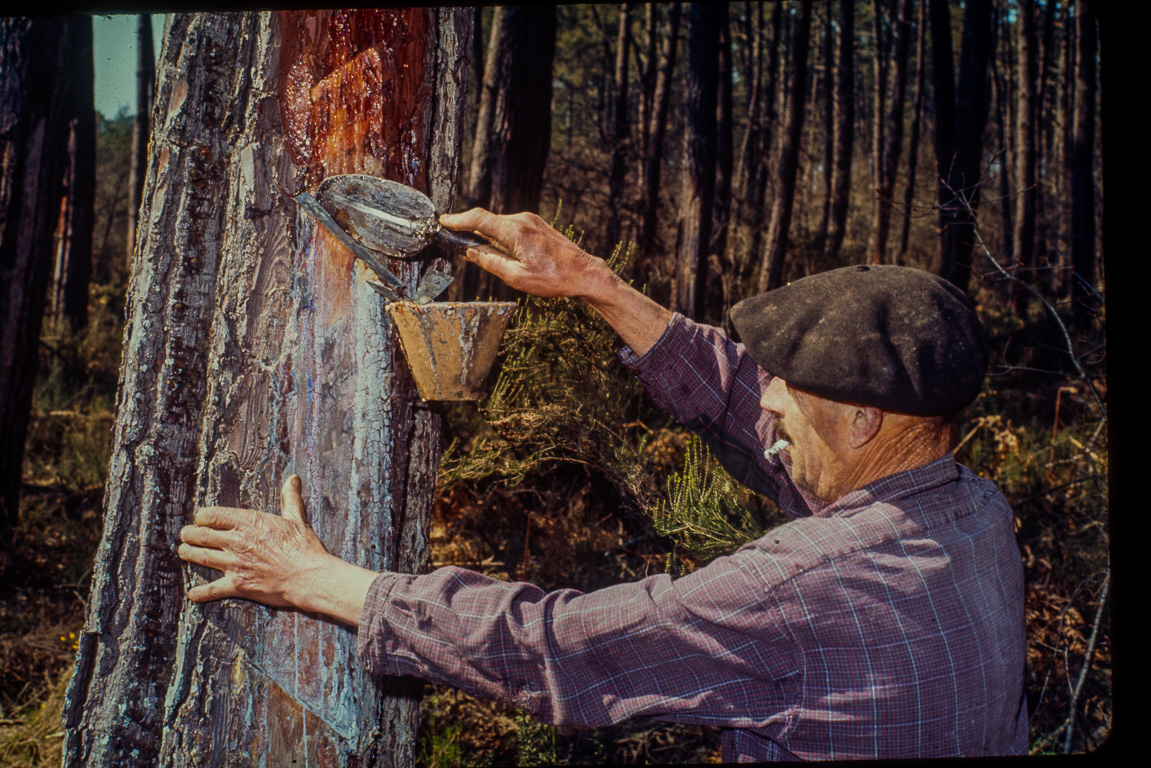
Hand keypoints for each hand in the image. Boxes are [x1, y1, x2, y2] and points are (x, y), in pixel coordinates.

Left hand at [179, 475, 337, 611]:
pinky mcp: (238, 585)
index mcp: (249, 522)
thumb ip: (290, 499)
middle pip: (202, 536)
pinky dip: (201, 592)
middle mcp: (237, 542)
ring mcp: (235, 564)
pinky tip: (193, 594)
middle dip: (190, 534)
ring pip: (202, 557)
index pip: (213, 515)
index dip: (203, 517)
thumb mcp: (297, 519)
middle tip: (185, 535)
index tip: (201, 519)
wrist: (308, 576)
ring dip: (189, 554)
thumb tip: (294, 479)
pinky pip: (213, 589)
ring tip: (183, 552)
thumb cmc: (304, 547)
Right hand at [439, 208, 610, 299]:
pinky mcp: (536, 224)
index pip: (479, 219)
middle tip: (459, 246)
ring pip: (499, 225)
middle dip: (471, 231)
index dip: (458, 219)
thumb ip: (491, 262)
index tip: (443, 221)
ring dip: (488, 236)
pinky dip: (501, 236)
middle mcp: (523, 220)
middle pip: (487, 221)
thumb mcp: (517, 278)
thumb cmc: (554, 279)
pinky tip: (506, 253)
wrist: (584, 273)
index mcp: (516, 232)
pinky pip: (511, 227)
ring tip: (489, 258)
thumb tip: (471, 252)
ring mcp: (531, 220)